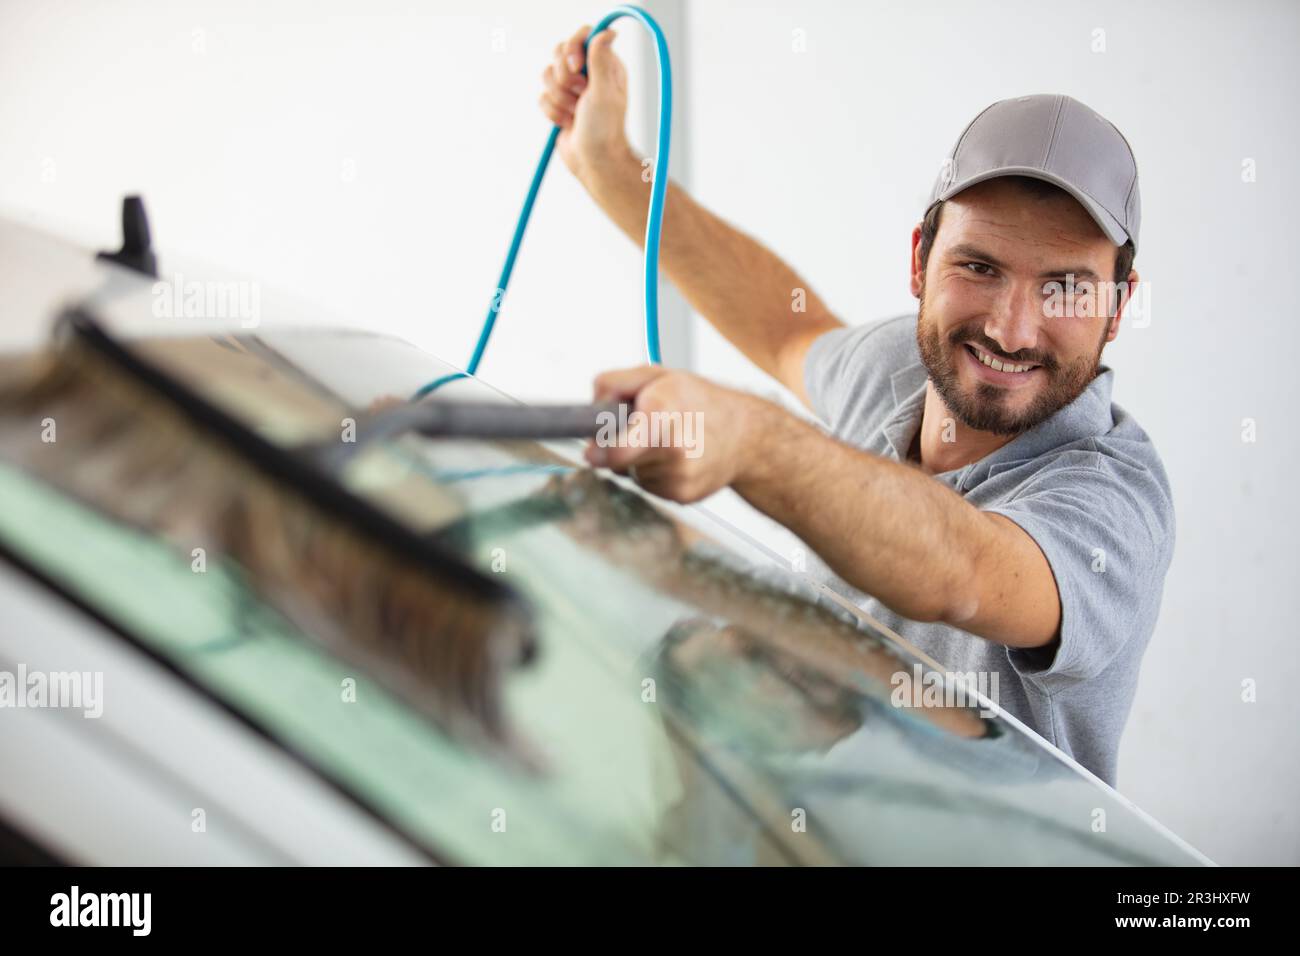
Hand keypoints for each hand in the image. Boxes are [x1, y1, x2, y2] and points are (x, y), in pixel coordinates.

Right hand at [538, 24, 630, 179]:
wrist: (593, 160)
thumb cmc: (604, 129)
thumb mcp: (604, 91)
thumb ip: (600, 59)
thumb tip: (608, 31)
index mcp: (605, 65)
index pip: (582, 36)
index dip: (572, 47)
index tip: (575, 66)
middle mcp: (588, 74)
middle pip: (560, 53)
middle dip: (564, 78)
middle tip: (580, 96)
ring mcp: (572, 89)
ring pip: (547, 76)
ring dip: (559, 99)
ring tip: (575, 114)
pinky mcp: (558, 104)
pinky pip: (542, 97)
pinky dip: (553, 113)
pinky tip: (568, 123)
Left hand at [583, 366, 771, 502]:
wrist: (746, 436)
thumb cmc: (698, 401)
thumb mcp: (657, 376)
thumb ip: (614, 383)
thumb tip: (589, 410)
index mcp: (662, 413)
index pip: (617, 449)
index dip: (599, 450)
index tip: (592, 451)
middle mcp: (673, 448)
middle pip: (618, 462)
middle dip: (615, 447)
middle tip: (636, 430)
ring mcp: (679, 476)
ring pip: (631, 473)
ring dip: (637, 460)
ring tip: (668, 440)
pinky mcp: (683, 495)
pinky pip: (648, 485)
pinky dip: (654, 473)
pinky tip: (676, 458)